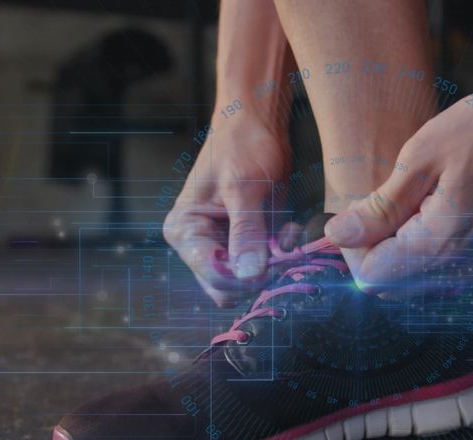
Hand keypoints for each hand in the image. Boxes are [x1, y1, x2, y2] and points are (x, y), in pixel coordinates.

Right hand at [164, 116, 290, 306]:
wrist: (257, 121)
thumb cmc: (243, 144)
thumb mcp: (245, 187)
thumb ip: (246, 232)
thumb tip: (248, 274)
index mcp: (185, 230)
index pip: (214, 276)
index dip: (246, 275)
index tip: (275, 259)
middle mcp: (198, 243)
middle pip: (229, 285)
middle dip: (260, 272)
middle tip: (285, 248)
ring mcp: (221, 243)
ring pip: (248, 279)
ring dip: (273, 263)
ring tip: (285, 234)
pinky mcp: (244, 241)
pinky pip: (262, 265)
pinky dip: (279, 254)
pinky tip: (287, 231)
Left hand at [324, 72, 472, 292]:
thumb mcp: (421, 158)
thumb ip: (378, 208)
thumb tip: (335, 237)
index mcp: (439, 246)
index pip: (371, 275)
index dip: (355, 244)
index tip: (359, 209)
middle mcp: (464, 268)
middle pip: (395, 282)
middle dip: (378, 247)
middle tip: (385, 199)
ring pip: (421, 276)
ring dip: (405, 244)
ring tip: (417, 196)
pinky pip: (449, 265)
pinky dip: (433, 242)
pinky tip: (440, 203)